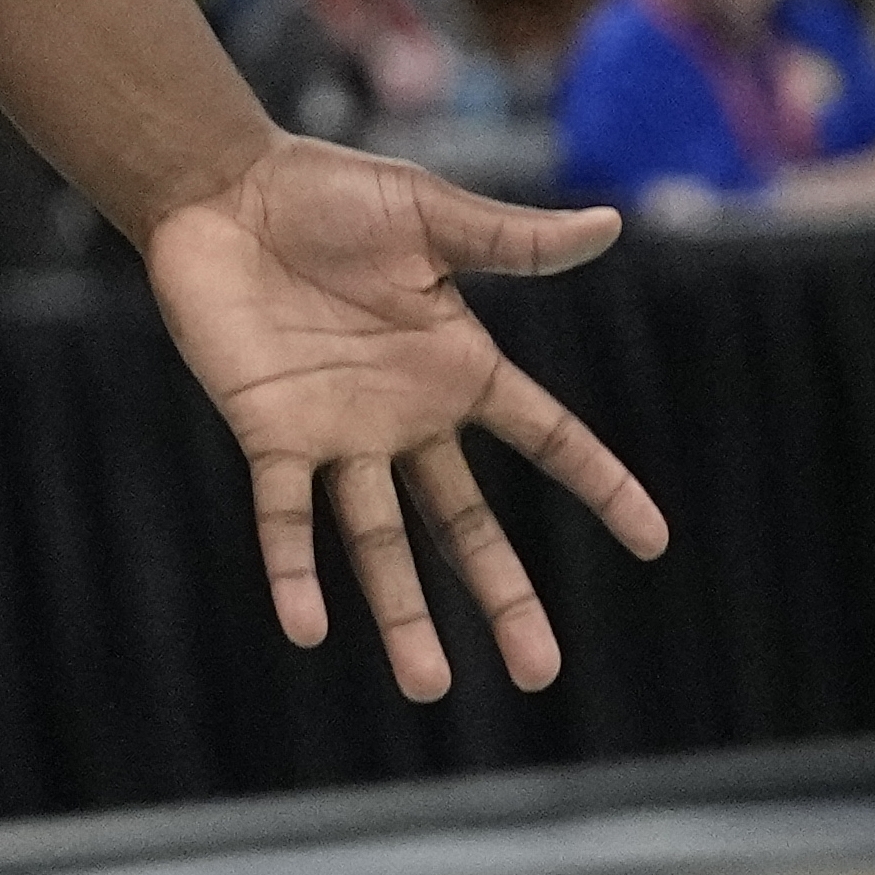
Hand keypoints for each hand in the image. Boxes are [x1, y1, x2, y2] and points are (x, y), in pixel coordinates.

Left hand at [144, 136, 670, 700]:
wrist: (219, 187)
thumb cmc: (325, 192)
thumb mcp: (429, 215)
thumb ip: (513, 240)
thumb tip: (611, 223)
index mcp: (456, 367)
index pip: (547, 436)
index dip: (599, 484)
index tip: (655, 541)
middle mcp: (404, 416)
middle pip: (465, 522)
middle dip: (503, 596)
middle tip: (543, 674)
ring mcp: (338, 431)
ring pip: (378, 539)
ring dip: (401, 612)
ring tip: (429, 687)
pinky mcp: (269, 431)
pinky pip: (284, 512)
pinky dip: (293, 568)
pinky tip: (307, 627)